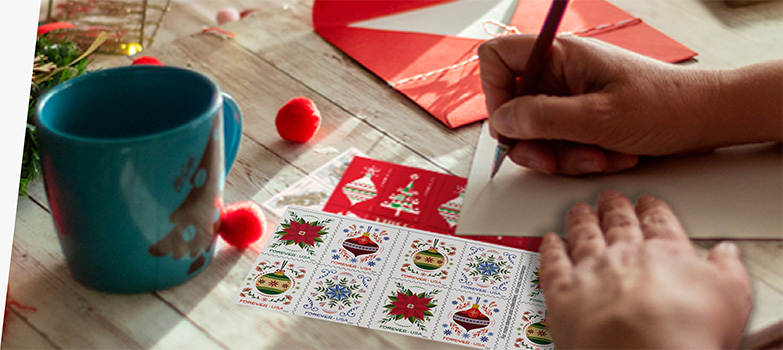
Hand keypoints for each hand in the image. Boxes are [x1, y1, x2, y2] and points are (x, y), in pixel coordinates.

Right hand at [478, 35, 781, 174]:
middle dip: (533, 141)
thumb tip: (502, 120)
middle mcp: (560, 74)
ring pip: (537, 134)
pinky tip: (610, 156)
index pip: (498, 58)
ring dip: (563, 156)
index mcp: (560, 56)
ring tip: (599, 157)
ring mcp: (570, 98)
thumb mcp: (598, 118)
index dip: (494, 92)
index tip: (510, 125)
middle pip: (514, 108)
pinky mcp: (582, 120)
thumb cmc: (663, 107)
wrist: (706, 120)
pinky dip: (580, 158)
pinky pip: (560, 144)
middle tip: (552, 161)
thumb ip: (543, 118)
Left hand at [538, 191, 751, 348]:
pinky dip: (550, 248)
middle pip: (617, 223)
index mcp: (665, 253)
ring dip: (581, 219)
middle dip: (614, 207)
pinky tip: (550, 239)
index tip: (648, 202)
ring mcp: (590, 271)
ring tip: (580, 210)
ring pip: (583, 235)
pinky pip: (552, 262)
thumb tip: (727, 253)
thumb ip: (727, 270)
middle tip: (611, 197)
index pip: (658, 222)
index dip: (652, 209)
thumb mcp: (731, 298)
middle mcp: (624, 255)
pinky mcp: (562, 292)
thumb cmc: (687, 333)